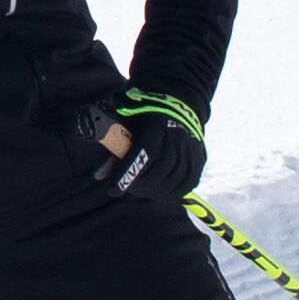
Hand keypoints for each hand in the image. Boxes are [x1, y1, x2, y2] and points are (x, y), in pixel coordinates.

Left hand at [94, 92, 207, 206]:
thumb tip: (100, 174)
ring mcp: (191, 151)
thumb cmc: (144, 116)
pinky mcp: (198, 162)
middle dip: (137, 185)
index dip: (128, 173)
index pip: (144, 153)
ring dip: (150, 190)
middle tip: (124, 188)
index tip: (113, 189)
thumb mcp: (127, 119)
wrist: (178, 106)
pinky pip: (183, 186)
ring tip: (138, 188)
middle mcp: (177, 138)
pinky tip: (155, 189)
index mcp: (157, 124)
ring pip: (170, 182)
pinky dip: (166, 192)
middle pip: (158, 171)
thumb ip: (114, 142)